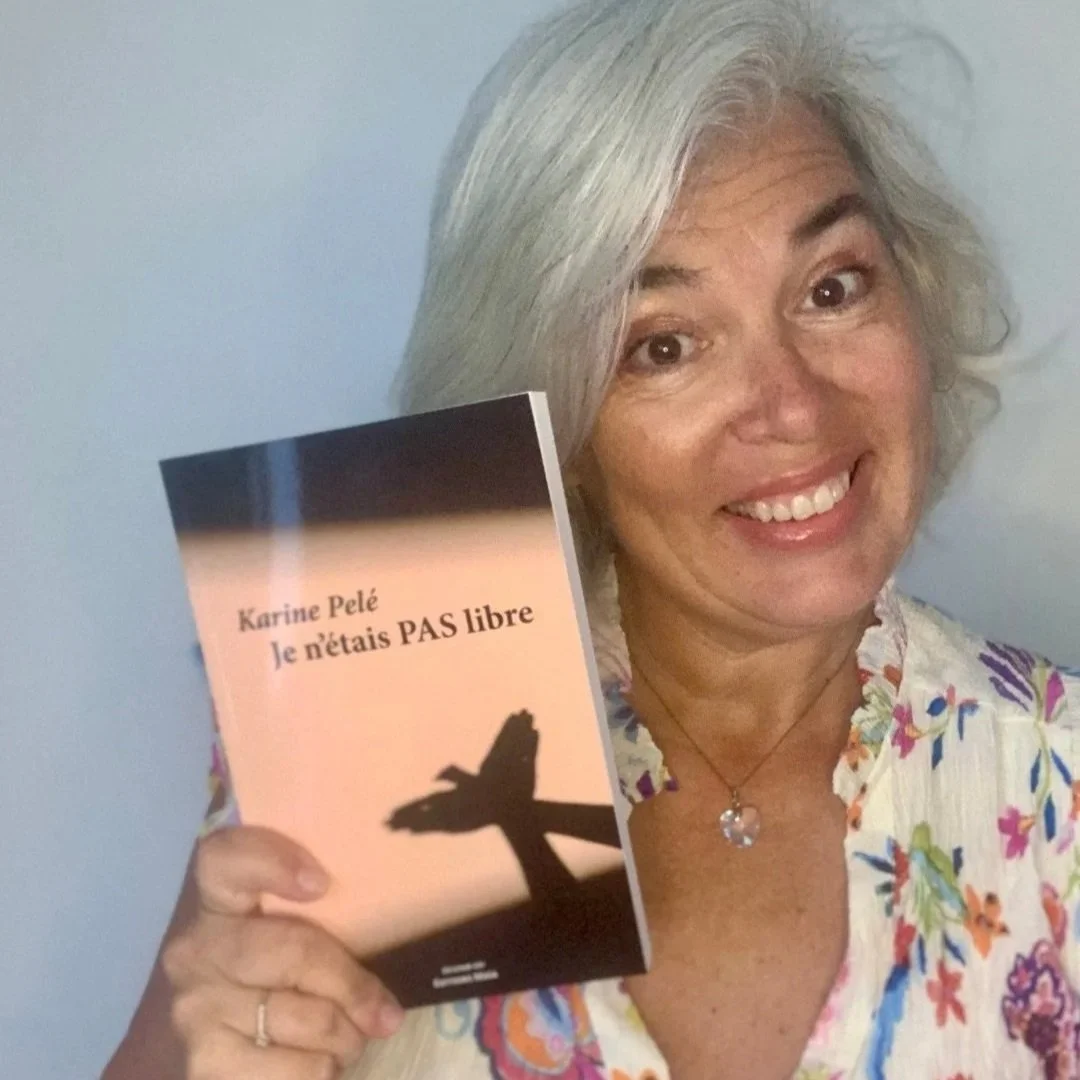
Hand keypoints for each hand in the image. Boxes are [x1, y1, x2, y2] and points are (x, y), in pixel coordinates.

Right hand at [163, 826, 402, 1078]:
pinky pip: (291, 1070)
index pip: (228, 858)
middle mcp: (196, 948)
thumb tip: (385, 970)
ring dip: (344, 1036)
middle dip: (351, 986)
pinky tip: (320, 1061)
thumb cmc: (285, 970)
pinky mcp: (203, 1064)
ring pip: (300, 1018)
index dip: (272, 863)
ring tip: (349, 1037)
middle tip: (384, 1012)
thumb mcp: (299, 928)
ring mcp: (194, 1008)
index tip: (320, 883)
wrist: (236, 1040)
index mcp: (220, 896)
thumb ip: (325, 914)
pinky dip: (322, 1069)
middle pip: (293, 951)